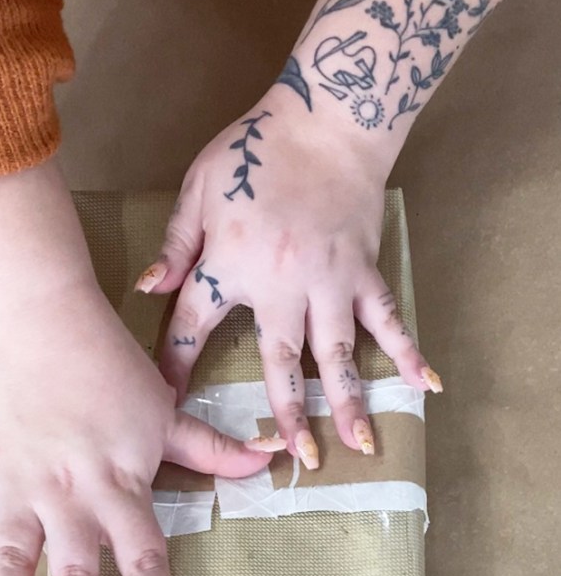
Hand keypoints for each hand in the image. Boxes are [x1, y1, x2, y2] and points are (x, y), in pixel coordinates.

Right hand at [0, 283, 271, 575]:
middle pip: (75, 575)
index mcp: (119, 485)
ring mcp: (19, 488)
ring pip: (13, 561)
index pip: (144, 559)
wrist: (40, 321)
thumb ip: (210, 447)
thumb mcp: (164, 409)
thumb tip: (269, 461)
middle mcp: (69, 497)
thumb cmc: (108, 364)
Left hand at [135, 89, 440, 466]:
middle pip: (280, 362)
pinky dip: (408, 351)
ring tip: (361, 445)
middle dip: (286, 413)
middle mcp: (282, 285)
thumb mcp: (199, 188)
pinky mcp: (364, 271)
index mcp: (230, 266)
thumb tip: (149, 290)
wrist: (326, 117)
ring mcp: (330, 282)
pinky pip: (388, 318)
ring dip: (347, 402)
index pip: (193, 329)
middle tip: (296, 458)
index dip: (174, 368)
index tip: (165, 404)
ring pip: (337, 354)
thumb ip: (176, 245)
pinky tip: (427, 385)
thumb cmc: (254, 150)